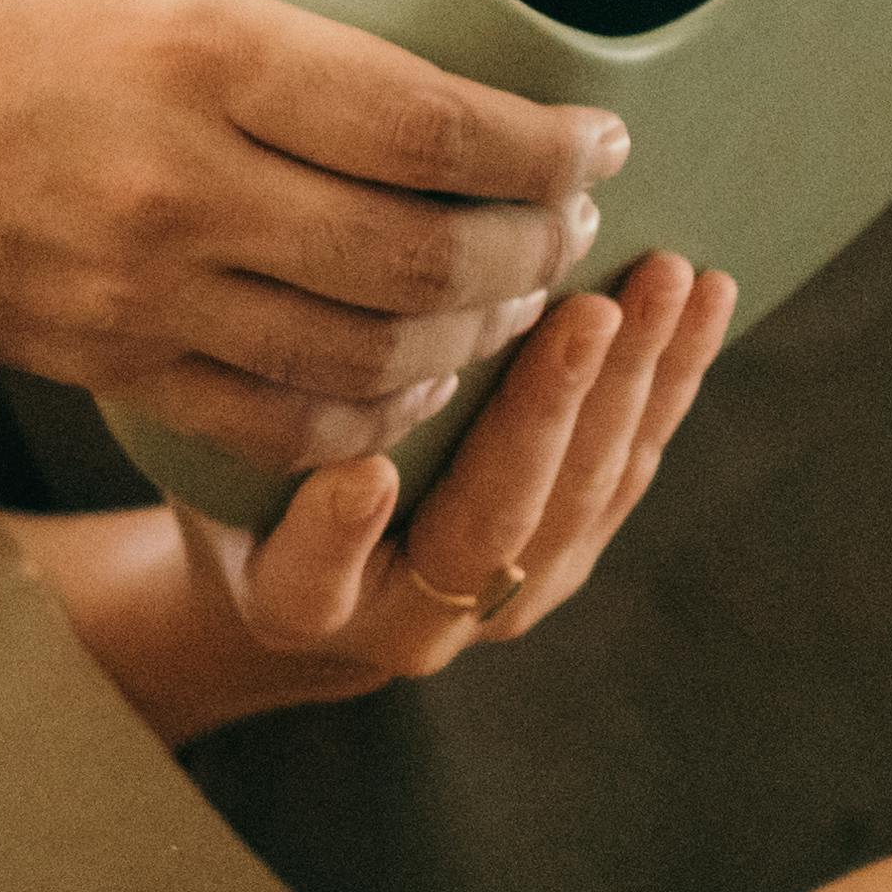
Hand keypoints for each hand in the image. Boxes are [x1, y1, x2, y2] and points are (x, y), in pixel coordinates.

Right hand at [0, 0, 618, 473]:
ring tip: (502, 304)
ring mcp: (137, 292)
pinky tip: (402, 385)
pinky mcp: (97, 361)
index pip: (431, 122)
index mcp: (197, 58)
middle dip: (530, 252)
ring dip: (466, 342)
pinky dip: (368, 421)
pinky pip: (273, 425)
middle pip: (422, 256)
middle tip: (568, 226)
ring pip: (367, 358)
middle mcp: (180, 186)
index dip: (544, 146)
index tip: (600, 140)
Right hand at [49, 256, 742, 731]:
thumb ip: (219, 393)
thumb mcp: (193, 456)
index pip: (313, 579)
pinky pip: (628, 479)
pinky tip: (699, 302)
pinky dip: (670, 388)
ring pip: (578, 504)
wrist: (299, 588)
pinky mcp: (560, 564)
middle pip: (484, 530)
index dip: (339, 536)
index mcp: (292, 604)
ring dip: (633, 390)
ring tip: (665, 281)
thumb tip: (207, 265)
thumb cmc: (233, 480)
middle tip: (582, 313)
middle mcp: (402, 625)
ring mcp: (495, 604)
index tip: (360, 471)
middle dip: (541, 419)